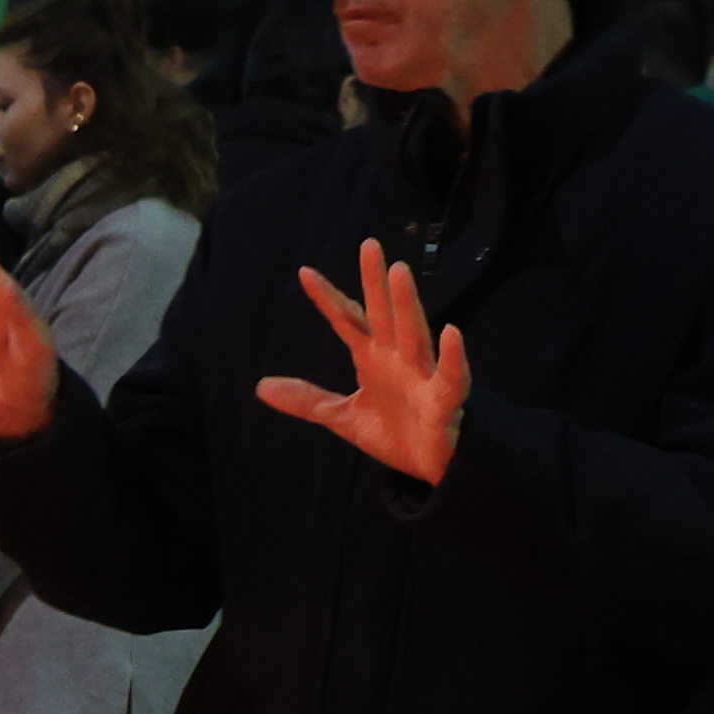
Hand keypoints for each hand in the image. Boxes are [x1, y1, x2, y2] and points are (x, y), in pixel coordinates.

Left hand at [255, 238, 470, 485]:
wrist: (431, 467)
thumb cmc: (395, 432)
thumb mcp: (342, 416)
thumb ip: (307, 400)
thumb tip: (261, 386)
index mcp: (373, 358)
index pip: (347, 321)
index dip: (328, 298)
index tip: (305, 272)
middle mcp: (398, 359)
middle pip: (384, 315)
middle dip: (376, 283)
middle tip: (369, 245)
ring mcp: (422, 376)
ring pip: (415, 334)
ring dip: (407, 304)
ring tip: (400, 273)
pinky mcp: (444, 400)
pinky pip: (450, 376)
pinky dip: (452, 356)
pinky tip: (452, 332)